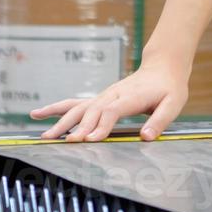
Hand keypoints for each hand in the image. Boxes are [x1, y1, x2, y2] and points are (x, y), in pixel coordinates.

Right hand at [29, 58, 188, 141]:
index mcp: (131, 96)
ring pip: (78, 107)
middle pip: (91, 110)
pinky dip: (56, 109)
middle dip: (77, 127)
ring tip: (44, 135)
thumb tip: (145, 137)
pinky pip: (74, 104)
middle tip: (64, 143)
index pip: (112, 110)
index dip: (101, 125)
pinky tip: (38, 114)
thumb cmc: (169, 88)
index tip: (90, 140)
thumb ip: (160, 121)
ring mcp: (104, 95)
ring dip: (61, 121)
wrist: (162, 68)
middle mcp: (113, 94)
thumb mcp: (173, 104)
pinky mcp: (99, 98)